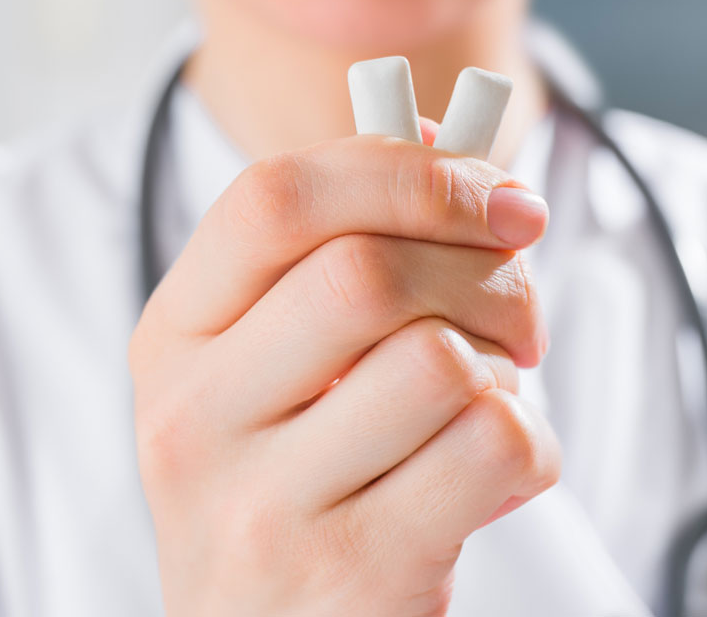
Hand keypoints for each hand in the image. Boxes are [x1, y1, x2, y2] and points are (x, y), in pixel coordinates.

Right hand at [129, 132, 559, 616]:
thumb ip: (348, 245)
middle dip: (486, 271)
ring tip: (490, 397)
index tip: (497, 194)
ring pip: (438, 363)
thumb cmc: (295, 479)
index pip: (277, 197)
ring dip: (504, 367)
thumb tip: (438, 134)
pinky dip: (530, 443)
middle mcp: (196, 418)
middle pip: (369, 271)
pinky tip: (499, 471)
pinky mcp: (352, 574)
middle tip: (519, 307)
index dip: (406, 171)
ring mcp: (263, 506)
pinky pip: (491, 449)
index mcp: (176, 337)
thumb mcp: (281, 363)